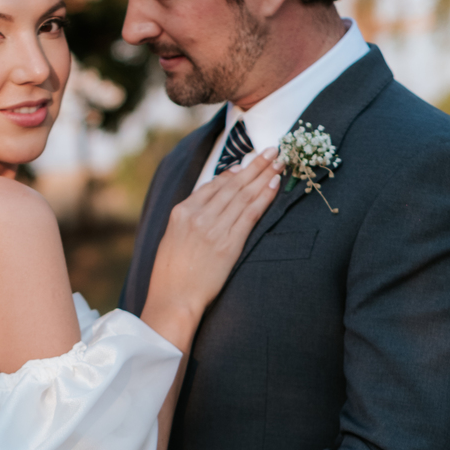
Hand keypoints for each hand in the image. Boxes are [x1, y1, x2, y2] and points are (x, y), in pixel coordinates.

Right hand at [145, 146, 280, 343]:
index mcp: (182, 212)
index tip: (248, 163)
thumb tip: (210, 201)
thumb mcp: (172, 238)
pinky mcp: (228, 244)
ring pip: (244, 195)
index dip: (234, 172)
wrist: (174, 299)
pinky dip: (263, 197)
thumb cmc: (171, 274)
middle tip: (272, 149)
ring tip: (278, 161)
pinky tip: (274, 184)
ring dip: (263, 175)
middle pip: (232, 184)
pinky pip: (250, 214)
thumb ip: (190, 218)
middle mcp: (198, 216)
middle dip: (254, 165)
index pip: (213, 185)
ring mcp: (214, 229)